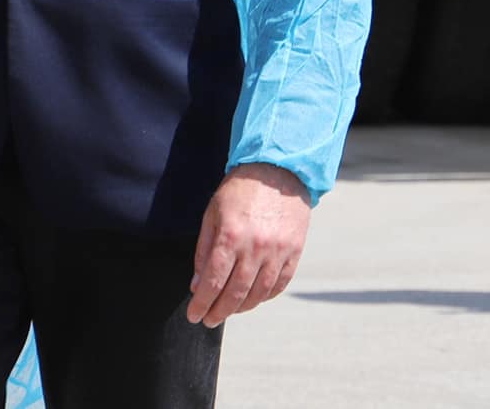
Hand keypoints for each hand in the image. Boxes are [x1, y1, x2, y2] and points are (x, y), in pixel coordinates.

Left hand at [187, 163, 311, 326]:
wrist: (280, 168)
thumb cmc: (242, 189)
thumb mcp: (213, 213)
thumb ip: (204, 250)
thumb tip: (197, 285)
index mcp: (231, 236)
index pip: (213, 282)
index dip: (201, 304)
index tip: (194, 315)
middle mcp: (256, 246)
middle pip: (235, 293)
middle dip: (218, 312)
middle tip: (209, 320)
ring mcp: (278, 250)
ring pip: (258, 293)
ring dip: (241, 308)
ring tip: (230, 310)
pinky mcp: (295, 250)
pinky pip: (280, 284)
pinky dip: (266, 296)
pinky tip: (254, 298)